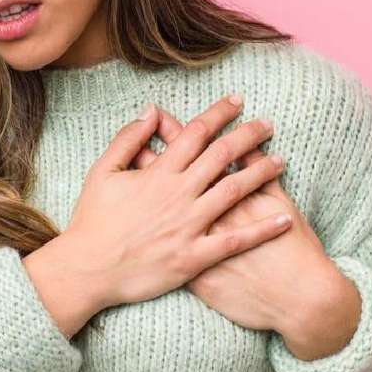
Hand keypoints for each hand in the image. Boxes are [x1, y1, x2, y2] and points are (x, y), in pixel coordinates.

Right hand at [60, 97, 295, 312]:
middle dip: (248, 136)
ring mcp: (189, 226)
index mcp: (159, 172)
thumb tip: (151, 110)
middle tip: (268, 124)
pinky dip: (262, 230)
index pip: (196, 132)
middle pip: (222, 156)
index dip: (219, 113)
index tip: (237, 101)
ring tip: (281, 160)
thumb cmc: (92, 220)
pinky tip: (284, 219)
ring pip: (233, 192)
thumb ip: (128, 139)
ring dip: (260, 173)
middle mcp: (179, 194)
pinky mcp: (194, 258)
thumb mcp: (102, 171)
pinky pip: (235, 241)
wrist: (87, 270)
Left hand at [132, 102, 351, 344]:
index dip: (174, 131)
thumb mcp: (280, 200)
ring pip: (161, 207)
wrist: (298, 298)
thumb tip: (246, 143)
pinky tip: (144, 220)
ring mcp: (196, 242)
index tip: (160, 116)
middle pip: (169, 174)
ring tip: (132, 168)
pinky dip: (154, 231)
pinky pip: (164, 244)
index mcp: (224, 193)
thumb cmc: (294, 249)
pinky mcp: (193, 270)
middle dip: (152, 153)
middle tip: (135, 134)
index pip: (192, 151)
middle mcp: (204, 213)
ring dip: (146, 187)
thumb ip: (258, 170)